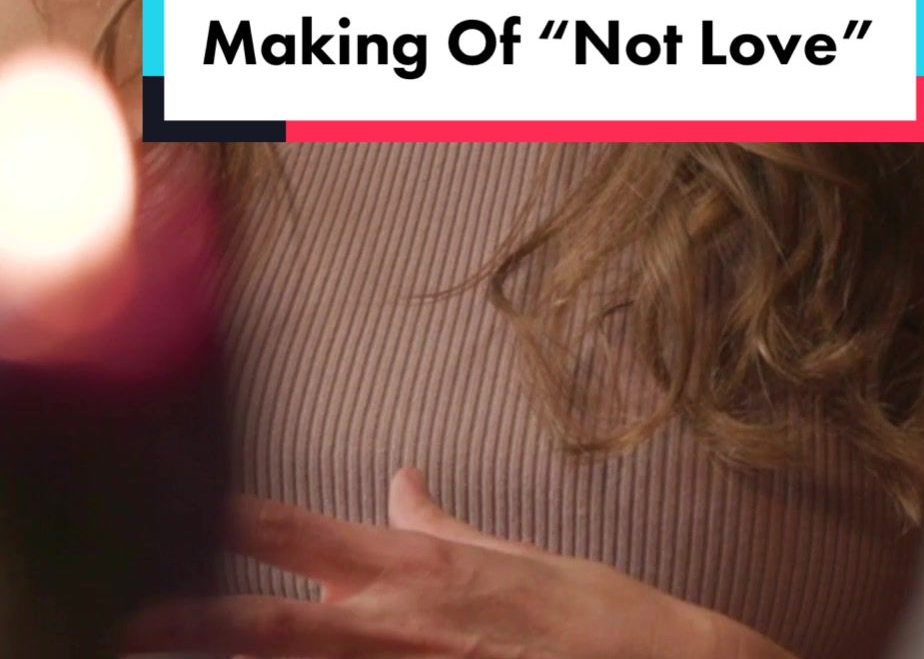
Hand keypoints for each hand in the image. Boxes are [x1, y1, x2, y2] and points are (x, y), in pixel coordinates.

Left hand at [117, 467, 792, 657]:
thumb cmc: (590, 619)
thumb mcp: (509, 556)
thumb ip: (439, 526)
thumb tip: (400, 480)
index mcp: (417, 572)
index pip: (303, 533)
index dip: (232, 521)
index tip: (171, 511)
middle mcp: (405, 623)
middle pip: (280, 623)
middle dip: (203, 625)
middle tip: (135, 624)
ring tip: (183, 654)